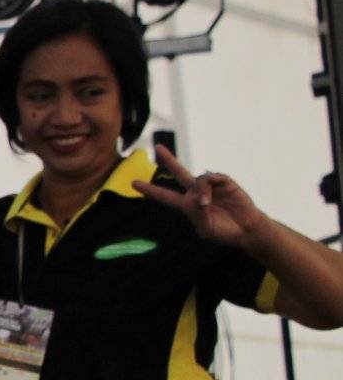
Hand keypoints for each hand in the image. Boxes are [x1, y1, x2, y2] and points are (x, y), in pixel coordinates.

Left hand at [133, 145, 267, 248]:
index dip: (151, 190)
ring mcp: (211, 186)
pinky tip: (210, 196)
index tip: (134, 184)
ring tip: (206, 204)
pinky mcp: (225, 182)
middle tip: (158, 148)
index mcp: (187, 205)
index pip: (165, 196)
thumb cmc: (224, 231)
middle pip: (179, 173)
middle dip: (169, 160)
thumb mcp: (205, 228)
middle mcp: (197, 193)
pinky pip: (213, 177)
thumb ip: (196, 213)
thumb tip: (198, 198)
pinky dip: (209, 185)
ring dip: (200, 191)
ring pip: (198, 179)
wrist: (246, 230)